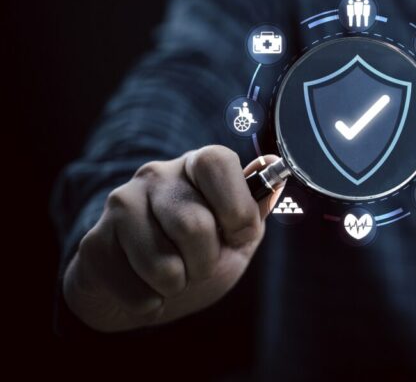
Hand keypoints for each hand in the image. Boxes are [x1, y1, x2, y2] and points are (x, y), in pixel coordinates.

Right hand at [63, 146, 283, 331]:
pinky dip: (149, 303)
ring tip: (171, 276)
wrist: (140, 290)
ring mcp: (120, 204)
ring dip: (176, 285)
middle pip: (193, 225)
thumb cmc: (194, 258)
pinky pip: (136, 290)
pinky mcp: (94, 242)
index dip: (236, 207)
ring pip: (163, 264)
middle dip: (205, 262)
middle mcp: (156, 175)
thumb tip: (274, 165)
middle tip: (197, 264)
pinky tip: (143, 287)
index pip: (217, 162)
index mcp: (196, 166)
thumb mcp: (235, 237)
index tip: (237, 234)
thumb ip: (254, 209)